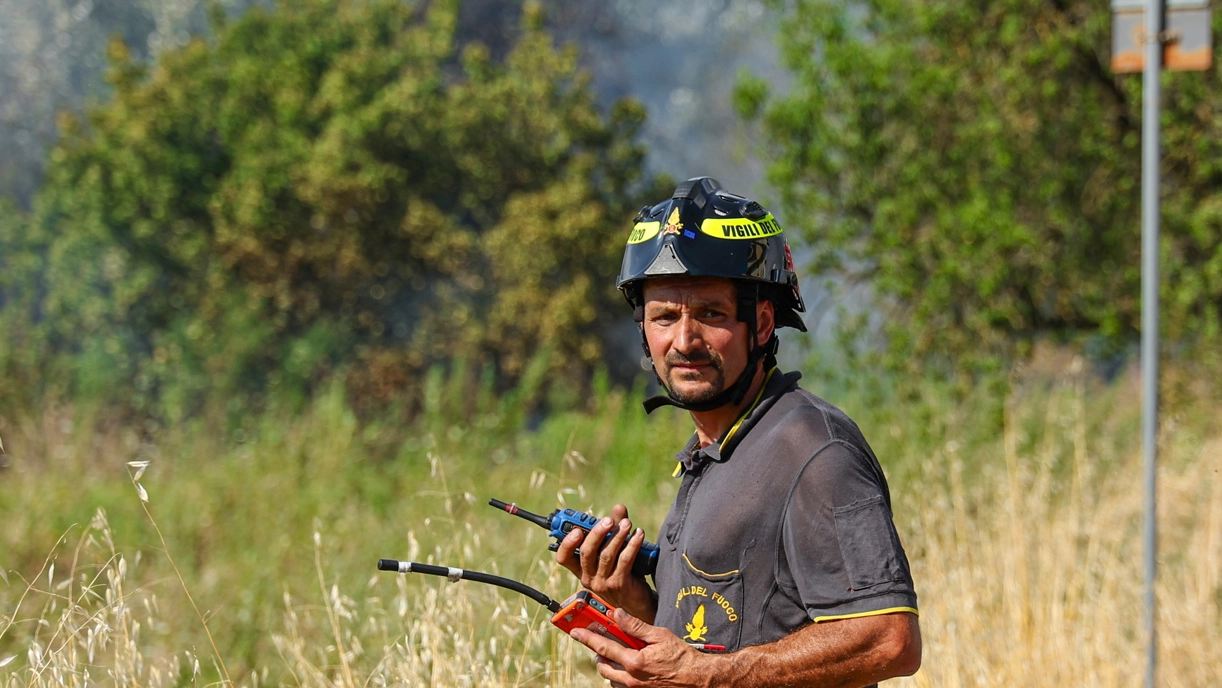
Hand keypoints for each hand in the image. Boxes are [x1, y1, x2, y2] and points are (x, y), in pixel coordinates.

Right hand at [554, 504, 656, 619]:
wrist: (639, 603)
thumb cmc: (624, 576)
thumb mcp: (615, 552)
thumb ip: (614, 529)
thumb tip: (618, 508)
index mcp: (582, 570)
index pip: (563, 558)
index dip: (567, 543)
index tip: (577, 529)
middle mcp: (589, 578)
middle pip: (586, 552)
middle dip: (597, 533)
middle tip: (609, 520)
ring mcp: (603, 583)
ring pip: (606, 555)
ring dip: (618, 536)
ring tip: (628, 524)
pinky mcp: (619, 585)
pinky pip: (624, 560)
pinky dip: (632, 545)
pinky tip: (639, 535)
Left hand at [570, 608, 719, 687]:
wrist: (696, 679)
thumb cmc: (681, 657)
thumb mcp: (659, 635)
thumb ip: (635, 626)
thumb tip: (617, 614)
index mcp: (634, 662)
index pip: (603, 647)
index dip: (587, 638)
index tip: (575, 632)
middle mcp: (631, 678)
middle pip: (603, 666)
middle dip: (599, 653)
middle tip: (602, 642)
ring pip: (611, 677)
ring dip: (610, 665)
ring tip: (619, 653)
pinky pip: (622, 684)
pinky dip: (620, 674)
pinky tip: (630, 665)